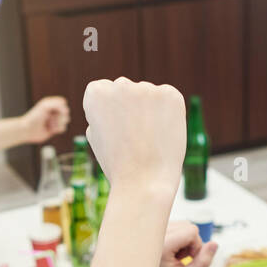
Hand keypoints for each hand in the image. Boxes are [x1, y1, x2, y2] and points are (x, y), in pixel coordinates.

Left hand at [21, 96, 69, 143]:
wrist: (27, 130)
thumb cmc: (34, 117)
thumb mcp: (45, 106)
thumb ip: (57, 104)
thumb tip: (66, 110)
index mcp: (51, 103)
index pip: (63, 103)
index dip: (61, 108)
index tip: (54, 112)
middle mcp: (53, 111)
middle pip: (66, 112)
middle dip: (59, 117)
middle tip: (50, 119)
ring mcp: (54, 120)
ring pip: (66, 121)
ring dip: (58, 124)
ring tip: (49, 124)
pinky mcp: (54, 128)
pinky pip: (63, 128)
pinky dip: (58, 129)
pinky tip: (50, 129)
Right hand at [83, 78, 184, 201]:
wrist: (143, 182)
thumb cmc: (117, 164)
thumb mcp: (95, 136)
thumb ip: (102, 113)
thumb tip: (116, 101)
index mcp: (96, 92)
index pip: (102, 90)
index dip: (109, 113)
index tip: (114, 131)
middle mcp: (120, 84)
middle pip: (125, 89)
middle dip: (129, 107)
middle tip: (133, 137)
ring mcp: (147, 88)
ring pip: (147, 94)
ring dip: (149, 109)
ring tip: (149, 138)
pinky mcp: (170, 95)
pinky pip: (167, 97)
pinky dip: (168, 111)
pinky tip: (163, 132)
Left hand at [156, 221, 218, 266]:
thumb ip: (203, 263)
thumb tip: (215, 243)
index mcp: (162, 244)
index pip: (192, 230)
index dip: (197, 246)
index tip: (188, 260)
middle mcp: (155, 232)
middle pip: (188, 226)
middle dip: (191, 243)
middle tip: (180, 260)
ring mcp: (153, 227)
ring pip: (183, 225)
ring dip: (185, 241)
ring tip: (174, 256)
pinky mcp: (154, 226)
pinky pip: (176, 226)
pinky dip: (178, 237)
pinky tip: (169, 250)